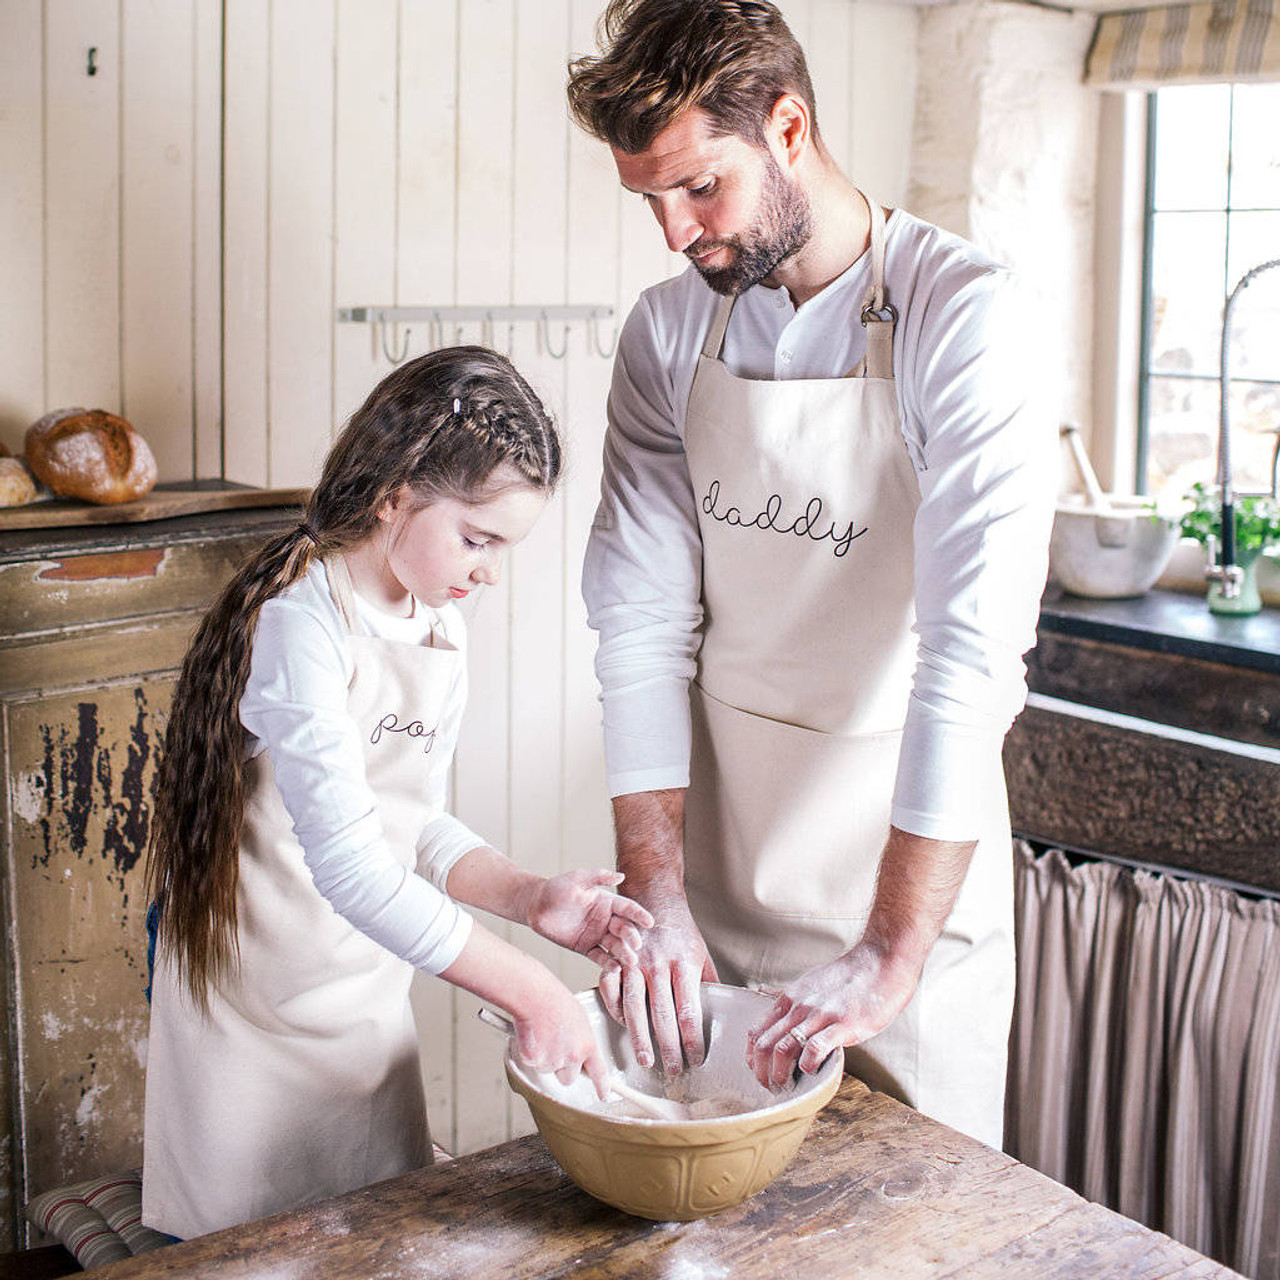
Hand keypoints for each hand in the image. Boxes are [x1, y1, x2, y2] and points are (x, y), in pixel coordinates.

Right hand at [510, 982, 609, 1098]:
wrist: (535, 996)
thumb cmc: (554, 999)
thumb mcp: (578, 1017)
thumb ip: (579, 1037)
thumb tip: (574, 1046)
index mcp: (587, 1045)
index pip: (599, 1072)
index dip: (602, 1086)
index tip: (604, 1095)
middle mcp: (572, 1057)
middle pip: (569, 1077)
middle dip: (562, 1067)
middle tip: (554, 1046)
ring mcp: (553, 1061)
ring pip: (548, 1069)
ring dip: (545, 1057)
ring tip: (542, 1033)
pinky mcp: (535, 1061)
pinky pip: (532, 1062)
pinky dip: (530, 1052)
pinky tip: (532, 1034)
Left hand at [519, 869, 653, 966]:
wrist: (536, 906)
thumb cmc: (557, 888)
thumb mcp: (578, 878)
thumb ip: (598, 876)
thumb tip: (621, 876)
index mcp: (607, 902)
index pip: (628, 908)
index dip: (639, 915)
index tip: (650, 922)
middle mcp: (606, 919)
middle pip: (624, 929)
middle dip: (632, 937)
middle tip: (636, 944)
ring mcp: (597, 935)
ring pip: (615, 945)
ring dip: (624, 953)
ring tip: (629, 961)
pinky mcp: (586, 948)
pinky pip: (599, 957)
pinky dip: (608, 963)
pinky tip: (614, 968)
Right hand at [597, 894, 718, 1074]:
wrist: (654, 897)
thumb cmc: (680, 930)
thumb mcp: (701, 953)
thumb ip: (709, 983)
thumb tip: (725, 1010)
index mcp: (684, 965)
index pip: (689, 1011)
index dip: (692, 1039)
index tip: (695, 1058)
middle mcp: (659, 965)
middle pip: (663, 1015)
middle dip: (668, 1047)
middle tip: (673, 1069)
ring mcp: (635, 962)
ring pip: (635, 1006)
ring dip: (639, 1036)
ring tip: (645, 1059)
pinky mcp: (617, 958)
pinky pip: (611, 986)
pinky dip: (614, 1007)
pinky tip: (620, 1025)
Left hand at [746, 941, 921, 1088]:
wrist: (880, 963)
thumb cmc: (847, 976)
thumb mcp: (809, 981)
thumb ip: (788, 994)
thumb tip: (763, 992)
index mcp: (790, 998)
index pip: (757, 1031)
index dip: (752, 1056)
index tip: (758, 1071)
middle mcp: (800, 1007)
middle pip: (766, 1044)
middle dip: (762, 1071)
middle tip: (769, 1086)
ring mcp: (820, 1016)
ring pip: (784, 1048)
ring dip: (779, 1073)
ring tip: (784, 1086)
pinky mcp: (842, 1025)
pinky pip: (815, 1048)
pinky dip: (807, 1065)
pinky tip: (811, 1071)